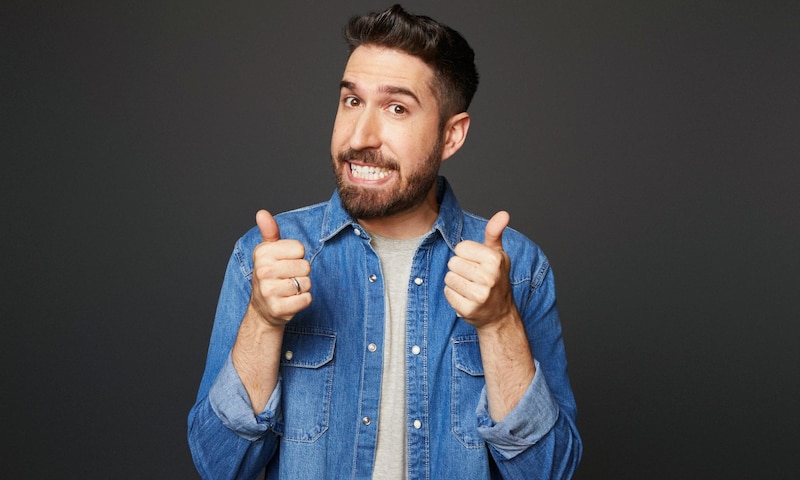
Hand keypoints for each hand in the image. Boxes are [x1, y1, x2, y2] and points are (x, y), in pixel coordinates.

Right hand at [249, 209, 311, 325]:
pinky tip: (291, 300)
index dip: (297, 256)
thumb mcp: (268, 251)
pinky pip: (306, 299)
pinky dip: (304, 300)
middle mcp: (263, 271)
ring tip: (289, 289)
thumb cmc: (270, 275)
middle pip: (305, 266)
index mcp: (263, 253)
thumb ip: (270, 231)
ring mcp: (269, 291)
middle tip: (287, 277)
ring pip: (307, 283)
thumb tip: (262, 213)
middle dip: (301, 273)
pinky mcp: (278, 308)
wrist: (262, 308)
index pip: (300, 248)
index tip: (285, 262)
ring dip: (303, 287)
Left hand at [444, 211, 515, 328]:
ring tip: (470, 288)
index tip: (477, 264)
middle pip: (452, 263)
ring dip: (456, 283)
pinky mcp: (469, 308)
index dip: (465, 255)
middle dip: (460, 269)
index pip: (460, 248)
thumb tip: (503, 213)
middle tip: (474, 278)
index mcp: (495, 259)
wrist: (501, 314)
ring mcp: (479, 294)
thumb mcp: (498, 254)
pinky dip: (454, 296)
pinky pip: (448, 293)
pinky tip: (467, 298)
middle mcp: (489, 276)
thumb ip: (495, 233)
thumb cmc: (496, 279)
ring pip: (448, 278)